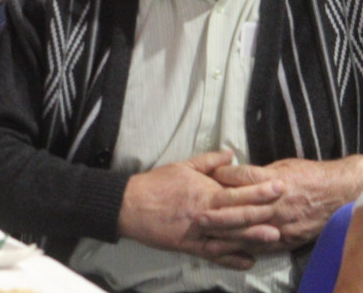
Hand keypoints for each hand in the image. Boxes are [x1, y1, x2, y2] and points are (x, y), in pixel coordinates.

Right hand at [118, 150, 283, 268]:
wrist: (129, 205)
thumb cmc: (155, 184)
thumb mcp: (181, 166)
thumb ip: (209, 161)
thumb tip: (232, 154)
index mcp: (203, 191)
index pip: (237, 190)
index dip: (259, 189)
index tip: (279, 185)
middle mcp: (204, 212)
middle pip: (238, 212)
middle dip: (263, 210)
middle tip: (285, 207)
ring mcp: (198, 231)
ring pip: (230, 235)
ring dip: (252, 236)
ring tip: (275, 236)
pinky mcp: (189, 246)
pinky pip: (214, 253)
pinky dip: (231, 258)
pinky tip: (248, 261)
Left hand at [204, 156, 362, 250]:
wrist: (335, 193)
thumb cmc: (305, 174)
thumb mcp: (279, 165)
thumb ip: (254, 173)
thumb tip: (227, 172)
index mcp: (272, 180)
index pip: (242, 178)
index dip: (222, 176)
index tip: (206, 176)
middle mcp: (275, 203)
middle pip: (241, 209)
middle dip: (218, 213)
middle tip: (198, 216)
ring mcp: (281, 223)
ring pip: (249, 231)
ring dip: (226, 235)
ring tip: (207, 237)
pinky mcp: (286, 238)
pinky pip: (262, 246)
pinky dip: (244, 248)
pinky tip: (229, 250)